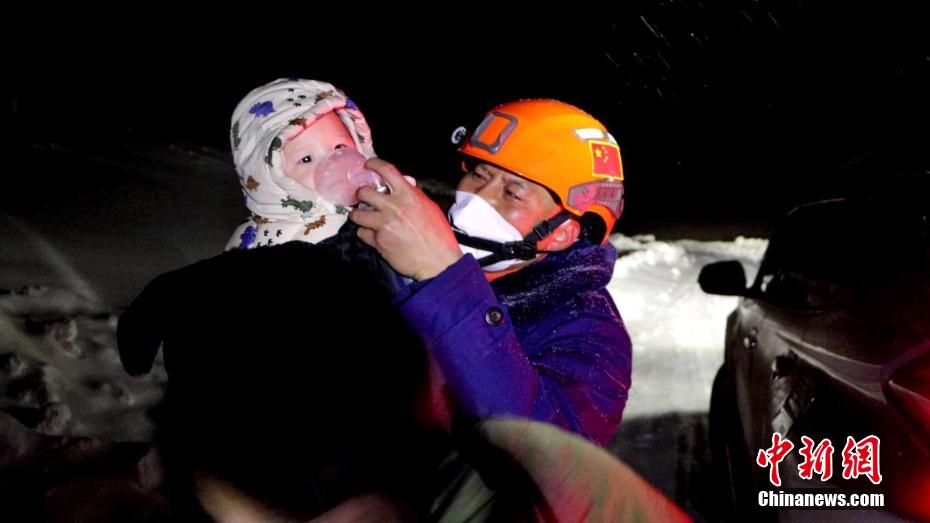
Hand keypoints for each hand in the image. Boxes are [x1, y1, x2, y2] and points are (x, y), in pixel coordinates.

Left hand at [349, 158, 462, 280]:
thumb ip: (414, 195)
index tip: (368, 165)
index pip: (386, 170)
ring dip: (359, 215)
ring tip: (364, 218)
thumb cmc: (438, 236)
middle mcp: (394, 208)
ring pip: (357, 214)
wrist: (438, 262)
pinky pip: (362, 233)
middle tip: (363, 198)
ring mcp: (384, 225)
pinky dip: (365, 234)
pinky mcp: (379, 242)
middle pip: (364, 193)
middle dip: (361, 194)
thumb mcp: (430, 208)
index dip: (374, 164)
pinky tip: (373, 235)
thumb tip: (406, 183)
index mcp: (408, 196)